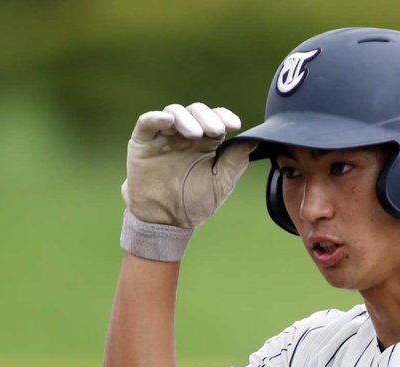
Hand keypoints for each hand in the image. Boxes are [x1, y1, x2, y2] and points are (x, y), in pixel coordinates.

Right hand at [122, 103, 256, 228]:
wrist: (166, 221)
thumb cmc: (194, 203)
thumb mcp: (221, 183)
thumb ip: (236, 161)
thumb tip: (257, 139)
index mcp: (206, 143)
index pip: (216, 118)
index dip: (224, 116)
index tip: (235, 125)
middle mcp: (185, 135)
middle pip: (196, 111)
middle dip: (208, 117)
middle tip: (215, 131)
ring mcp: (164, 136)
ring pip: (174, 112)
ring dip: (187, 119)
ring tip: (195, 134)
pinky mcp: (143, 141)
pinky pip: (148, 121)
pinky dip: (158, 117)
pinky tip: (170, 122)